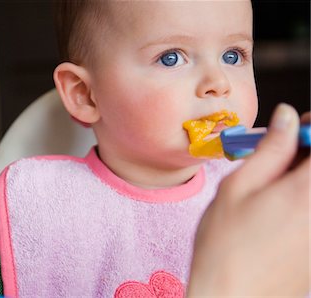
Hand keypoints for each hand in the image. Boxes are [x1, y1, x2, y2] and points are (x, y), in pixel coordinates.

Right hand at [187, 104, 309, 295]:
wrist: (231, 297)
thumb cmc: (226, 247)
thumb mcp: (238, 187)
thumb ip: (270, 149)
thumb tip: (285, 118)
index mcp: (307, 190)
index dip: (309, 129)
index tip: (293, 130)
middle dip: (304, 153)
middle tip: (278, 157)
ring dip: (300, 178)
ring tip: (273, 187)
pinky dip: (300, 200)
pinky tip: (278, 211)